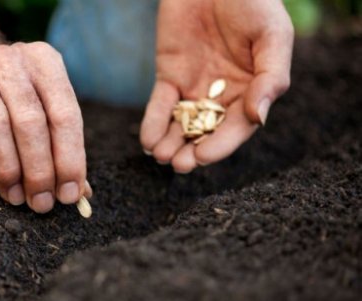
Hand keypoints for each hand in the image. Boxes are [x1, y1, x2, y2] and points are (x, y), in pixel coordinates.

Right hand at [0, 42, 90, 212]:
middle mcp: (9, 62)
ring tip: (16, 197)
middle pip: (30, 122)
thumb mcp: (42, 106)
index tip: (69, 195)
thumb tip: (79, 193)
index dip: (70, 159)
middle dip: (39, 171)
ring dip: (8, 170)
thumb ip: (62, 145)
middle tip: (41, 203)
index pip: (65, 114)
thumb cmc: (11, 98)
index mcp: (44, 62)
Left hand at [140, 0, 293, 172]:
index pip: (237, 127)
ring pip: (182, 124)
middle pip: (207, 132)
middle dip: (192, 151)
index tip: (203, 157)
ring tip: (161, 156)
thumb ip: (270, 77)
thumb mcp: (271, 35)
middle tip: (179, 164)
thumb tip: (259, 119)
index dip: (220, 145)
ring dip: (170, 143)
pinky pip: (161, 105)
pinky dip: (153, 124)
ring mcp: (195, 87)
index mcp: (254, 90)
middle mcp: (224, 95)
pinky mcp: (170, 76)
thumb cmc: (254, 1)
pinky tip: (148, 140)